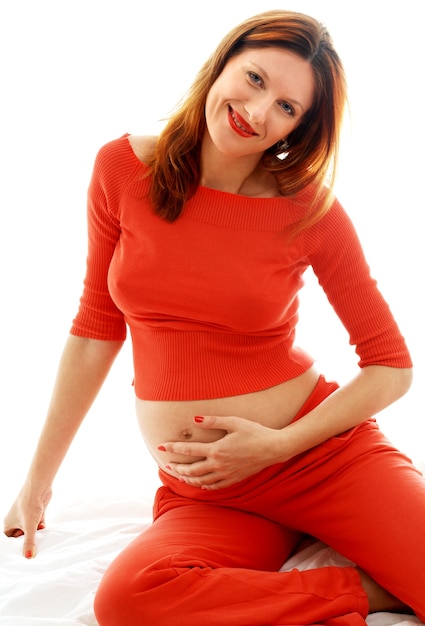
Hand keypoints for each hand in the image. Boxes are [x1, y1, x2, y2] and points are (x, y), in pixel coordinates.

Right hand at [3, 484, 51, 557]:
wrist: (39, 488)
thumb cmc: (29, 505)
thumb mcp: (29, 527)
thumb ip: (29, 543)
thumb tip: (29, 557)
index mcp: (9, 524)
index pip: (10, 539)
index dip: (15, 546)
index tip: (22, 554)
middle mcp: (16, 520)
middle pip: (21, 535)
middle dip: (28, 540)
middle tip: (33, 548)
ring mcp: (26, 516)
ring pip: (31, 529)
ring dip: (36, 533)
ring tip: (39, 538)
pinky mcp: (36, 513)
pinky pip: (38, 524)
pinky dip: (41, 526)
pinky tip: (44, 528)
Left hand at [158, 415, 282, 489]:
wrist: (273, 448)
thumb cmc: (254, 432)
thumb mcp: (233, 422)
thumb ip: (213, 421)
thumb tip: (195, 419)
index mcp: (216, 450)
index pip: (189, 450)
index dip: (173, 448)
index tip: (161, 446)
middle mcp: (219, 465)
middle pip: (191, 470)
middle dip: (177, 468)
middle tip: (166, 465)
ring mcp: (226, 474)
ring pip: (201, 481)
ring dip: (187, 479)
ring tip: (179, 476)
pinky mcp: (234, 479)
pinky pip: (215, 486)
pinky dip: (204, 486)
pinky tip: (200, 484)